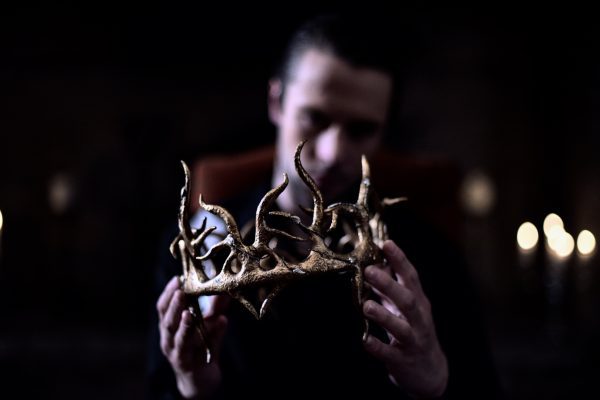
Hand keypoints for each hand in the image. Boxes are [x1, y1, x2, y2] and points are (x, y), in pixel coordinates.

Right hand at [157, 276, 228, 398]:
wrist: (201, 378)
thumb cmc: (200, 347)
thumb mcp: (207, 324)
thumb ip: (214, 308)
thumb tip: (224, 288)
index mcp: (168, 326)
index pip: (162, 307)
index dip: (168, 293)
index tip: (177, 278)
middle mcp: (168, 339)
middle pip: (167, 321)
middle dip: (174, 305)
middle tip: (182, 291)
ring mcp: (176, 353)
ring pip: (178, 338)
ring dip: (185, 324)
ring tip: (189, 313)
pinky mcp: (188, 364)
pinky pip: (198, 349)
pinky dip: (210, 334)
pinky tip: (221, 322)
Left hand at [362, 240, 447, 397]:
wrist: (430, 371)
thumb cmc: (413, 330)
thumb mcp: (405, 306)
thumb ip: (392, 286)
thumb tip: (374, 261)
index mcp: (418, 302)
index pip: (411, 277)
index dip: (400, 260)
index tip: (387, 243)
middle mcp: (419, 319)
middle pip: (407, 299)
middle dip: (389, 285)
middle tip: (370, 271)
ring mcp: (413, 340)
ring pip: (401, 327)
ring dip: (384, 315)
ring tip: (366, 306)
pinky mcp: (403, 359)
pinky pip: (390, 353)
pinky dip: (378, 346)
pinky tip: (365, 340)